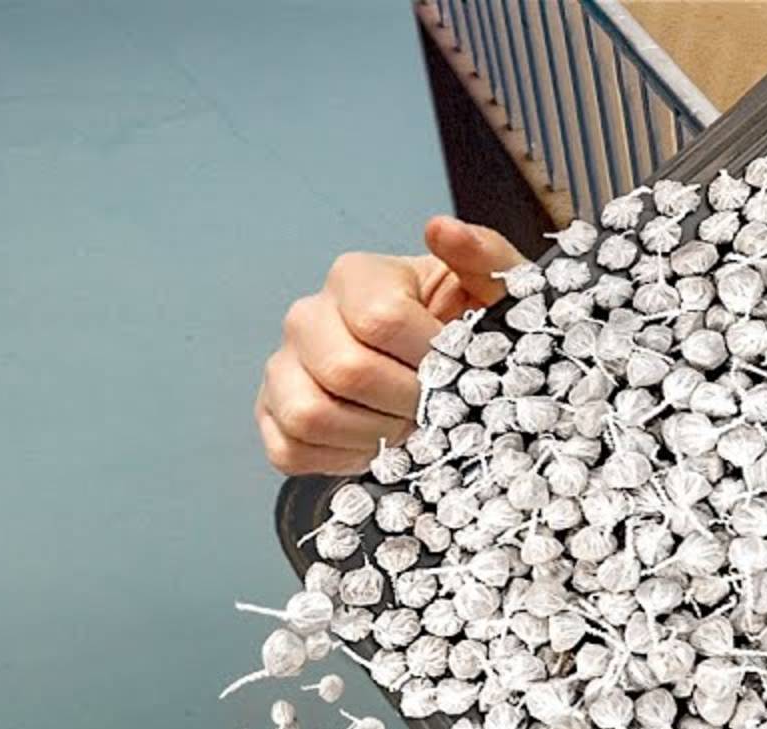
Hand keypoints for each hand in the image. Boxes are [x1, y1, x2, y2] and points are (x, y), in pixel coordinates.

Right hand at [255, 215, 527, 474]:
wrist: (438, 366)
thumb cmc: (467, 326)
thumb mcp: (495, 289)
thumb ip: (484, 256)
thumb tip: (442, 230)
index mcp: (355, 276)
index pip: (381, 319)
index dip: (429, 358)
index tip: (459, 371)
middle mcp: (307, 316)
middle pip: (346, 371)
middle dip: (406, 403)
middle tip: (436, 410)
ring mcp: (282, 367)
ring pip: (310, 414)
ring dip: (371, 436)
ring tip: (406, 428)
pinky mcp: (271, 415)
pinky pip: (290, 450)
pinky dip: (341, 460)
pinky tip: (375, 446)